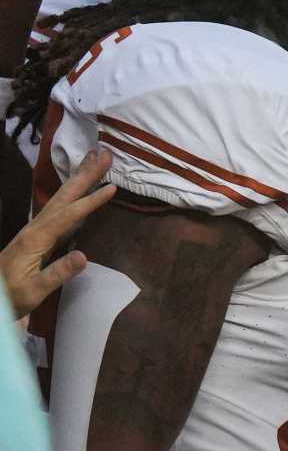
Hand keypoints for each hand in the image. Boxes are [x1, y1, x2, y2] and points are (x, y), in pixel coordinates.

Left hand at [0, 149, 115, 317]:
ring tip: (93, 158)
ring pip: (60, 197)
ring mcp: (36, 228)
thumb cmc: (13, 295)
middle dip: (85, 175)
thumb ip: (57, 273)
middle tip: (104, 155)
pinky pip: (60, 205)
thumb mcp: (34, 290)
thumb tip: (85, 256)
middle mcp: (36, 227)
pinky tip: (79, 185)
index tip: (112, 188)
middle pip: (64, 196)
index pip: (68, 215)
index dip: (90, 201)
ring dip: (79, 177)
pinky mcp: (39, 233)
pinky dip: (72, 190)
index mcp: (36, 238)